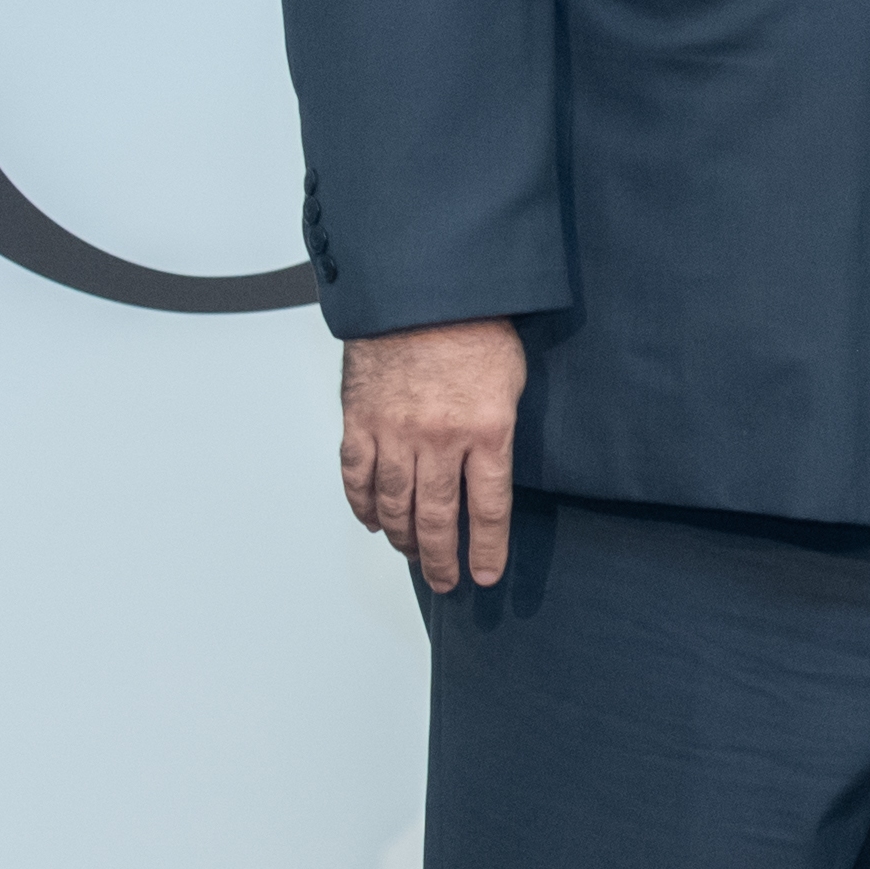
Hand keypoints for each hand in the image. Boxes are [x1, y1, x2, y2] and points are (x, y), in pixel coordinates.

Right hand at [342, 318, 525, 593]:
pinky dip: (363, 504)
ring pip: (395, 505)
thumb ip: (500, 429)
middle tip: (444, 582)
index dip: (486, 550)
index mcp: (486, 431)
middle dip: (442, 559)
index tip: (485, 576)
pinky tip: (374, 520)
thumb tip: (492, 471)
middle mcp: (438, 440)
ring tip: (413, 555)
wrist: (419, 286)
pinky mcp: (359, 420)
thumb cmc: (474, 323)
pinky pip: (357, 476)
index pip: (488, 510)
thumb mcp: (512, 379)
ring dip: (403, 538)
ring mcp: (394, 432)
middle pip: (438, 519)